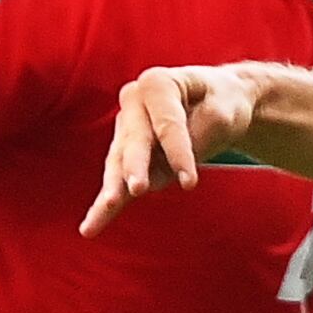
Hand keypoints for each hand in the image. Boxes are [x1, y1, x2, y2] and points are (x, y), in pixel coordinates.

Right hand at [81, 65, 261, 235]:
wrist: (218, 101)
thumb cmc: (222, 102)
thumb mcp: (222, 112)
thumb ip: (196, 136)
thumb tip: (167, 172)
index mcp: (157, 84)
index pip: (167, 124)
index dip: (178, 153)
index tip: (190, 184)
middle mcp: (134, 102)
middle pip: (135, 141)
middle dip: (136, 166)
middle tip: (136, 189)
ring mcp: (127, 129)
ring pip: (119, 163)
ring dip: (113, 188)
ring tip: (106, 209)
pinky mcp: (127, 155)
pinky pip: (117, 182)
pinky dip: (105, 207)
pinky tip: (90, 228)